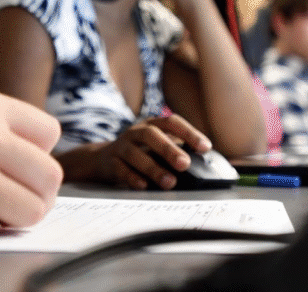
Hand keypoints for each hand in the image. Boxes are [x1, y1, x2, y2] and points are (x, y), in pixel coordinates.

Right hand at [93, 114, 210, 189]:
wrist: (102, 159)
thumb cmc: (139, 153)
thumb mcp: (156, 146)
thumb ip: (176, 151)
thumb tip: (205, 163)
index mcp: (151, 124)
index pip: (171, 122)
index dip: (189, 132)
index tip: (205, 147)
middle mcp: (135, 132)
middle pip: (151, 135)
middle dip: (169, 149)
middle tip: (185, 164)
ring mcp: (121, 146)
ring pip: (134, 153)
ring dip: (153, 168)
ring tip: (169, 182)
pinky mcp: (110, 162)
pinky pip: (120, 169)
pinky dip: (132, 177)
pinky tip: (143, 186)